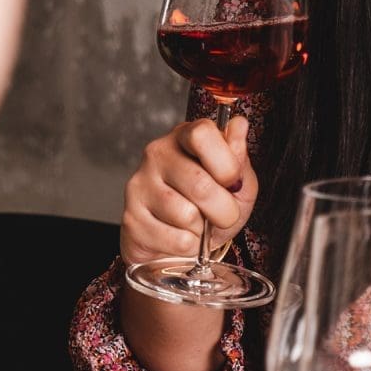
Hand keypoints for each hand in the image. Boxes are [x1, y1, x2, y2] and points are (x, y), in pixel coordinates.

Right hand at [120, 115, 256, 268]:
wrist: (182, 246)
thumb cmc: (212, 207)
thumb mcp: (237, 181)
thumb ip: (238, 157)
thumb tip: (239, 124)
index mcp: (185, 137)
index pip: (202, 134)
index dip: (226, 164)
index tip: (232, 182)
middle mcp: (157, 153)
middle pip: (199, 183)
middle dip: (224, 209)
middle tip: (225, 215)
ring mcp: (140, 184)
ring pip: (186, 214)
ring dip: (203, 229)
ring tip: (198, 224)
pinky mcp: (132, 218)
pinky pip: (174, 239)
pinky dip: (189, 245)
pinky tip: (182, 236)